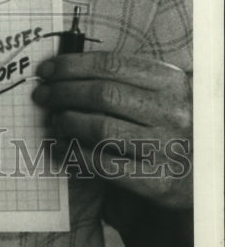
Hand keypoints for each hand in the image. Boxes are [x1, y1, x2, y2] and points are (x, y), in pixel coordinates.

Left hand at [31, 51, 191, 208]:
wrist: (205, 173)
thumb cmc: (169, 124)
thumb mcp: (160, 92)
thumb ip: (123, 79)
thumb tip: (64, 69)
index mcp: (170, 81)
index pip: (111, 64)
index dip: (72, 65)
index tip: (47, 70)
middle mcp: (173, 112)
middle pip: (102, 94)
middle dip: (63, 92)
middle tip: (42, 95)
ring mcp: (167, 147)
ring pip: (100, 128)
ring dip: (67, 121)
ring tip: (54, 120)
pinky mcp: (158, 181)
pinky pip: (105, 164)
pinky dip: (75, 154)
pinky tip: (61, 147)